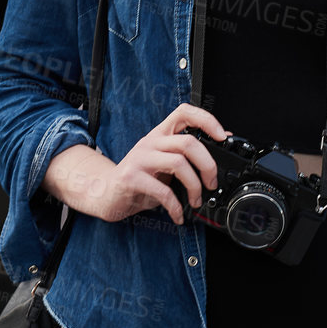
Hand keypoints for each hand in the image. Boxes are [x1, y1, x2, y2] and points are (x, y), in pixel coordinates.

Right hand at [44, 103, 230, 223]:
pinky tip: (178, 215)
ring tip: (196, 201)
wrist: (104, 194)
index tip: (222, 136)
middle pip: (188, 142)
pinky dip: (176, 206)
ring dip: (195, 186)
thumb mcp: (163, 165)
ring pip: (179, 163)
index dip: (206, 119)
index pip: (184, 112)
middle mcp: (150, 143)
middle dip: (208, 165)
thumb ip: (185, 157)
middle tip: (212, 183)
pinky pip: (162, 190)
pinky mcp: (131, 178)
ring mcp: (139, 159)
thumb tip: (220, 148)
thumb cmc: (138, 180)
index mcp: (159, 135)